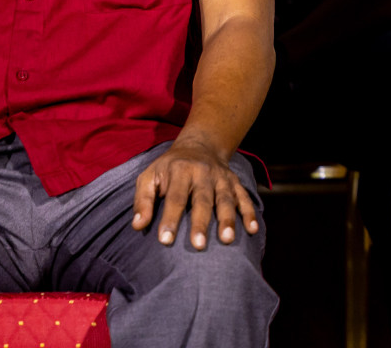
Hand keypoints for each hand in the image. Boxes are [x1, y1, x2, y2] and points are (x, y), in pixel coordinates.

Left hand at [131, 139, 258, 249]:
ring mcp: (222, 178)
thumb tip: (138, 225)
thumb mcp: (149, 176)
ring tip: (227, 239)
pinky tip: (252, 229)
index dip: (170, 218)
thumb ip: (143, 200)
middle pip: (202, 200)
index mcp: (180, 170)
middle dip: (201, 222)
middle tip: (198, 245)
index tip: (165, 241)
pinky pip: (244, 197)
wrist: (199, 145)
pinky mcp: (235, 183)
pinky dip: (249, 212)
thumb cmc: (169, 168)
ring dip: (228, 219)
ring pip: (226, 199)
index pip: (175, 197)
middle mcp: (203, 173)